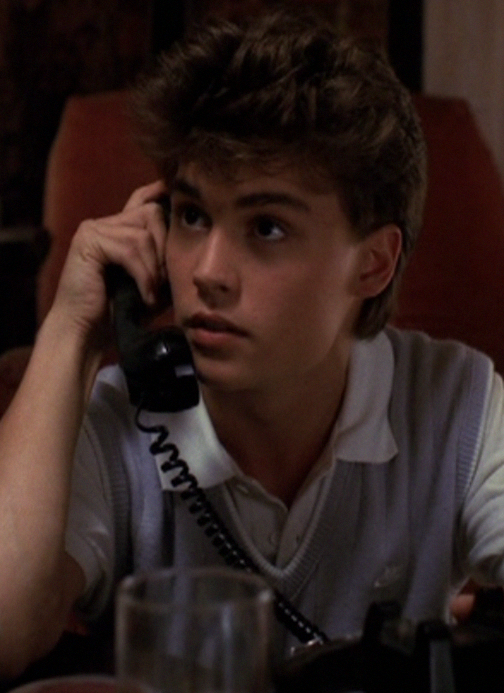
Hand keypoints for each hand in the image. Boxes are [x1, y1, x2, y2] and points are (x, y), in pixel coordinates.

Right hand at [51, 180, 168, 345]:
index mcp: (117, 229)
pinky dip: (143, 275)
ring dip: (155, 268)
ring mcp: (93, 230)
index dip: (163, 194)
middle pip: (152, 213)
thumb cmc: (121, 312)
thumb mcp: (154, 284)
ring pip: (143, 234)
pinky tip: (145, 296)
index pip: (143, 199)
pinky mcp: (88, 242)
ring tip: (153, 294)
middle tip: (164, 282)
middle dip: (166, 248)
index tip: (183, 202)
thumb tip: (197, 243)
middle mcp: (103, 224)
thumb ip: (170, 263)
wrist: (88, 333)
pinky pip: (129, 249)